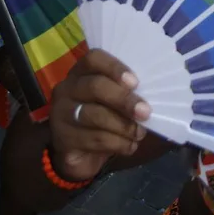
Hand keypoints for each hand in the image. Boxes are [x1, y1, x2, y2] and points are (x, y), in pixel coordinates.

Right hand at [50, 49, 150, 181]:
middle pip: (95, 86)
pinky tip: (129, 146)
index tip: (135, 82)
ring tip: (139, 133)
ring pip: (95, 115)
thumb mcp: (114, 102)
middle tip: (145, 112)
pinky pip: (95, 139)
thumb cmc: (104, 119)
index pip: (93, 59)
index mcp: (81, 73)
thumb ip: (126, 93)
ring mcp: (61, 115)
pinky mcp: (63, 140)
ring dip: (124, 126)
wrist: (81, 155)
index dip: (115, 67)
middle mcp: (66, 89)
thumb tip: (152, 95)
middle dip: (124, 100)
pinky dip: (118, 143)